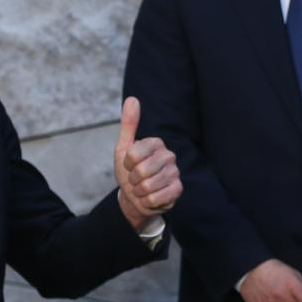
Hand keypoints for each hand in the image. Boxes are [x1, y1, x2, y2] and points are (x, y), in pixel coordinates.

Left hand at [114, 96, 182, 230]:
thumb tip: (132, 99)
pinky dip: (147, 201)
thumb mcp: (123, 148)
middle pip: (141, 171)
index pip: (134, 154)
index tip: (129, 165)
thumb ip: (128, 124)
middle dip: (132, 180)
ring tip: (142, 189)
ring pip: (147, 186)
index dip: (126, 164)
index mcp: (156, 143)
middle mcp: (169, 155)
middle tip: (136, 179)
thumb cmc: (129, 171)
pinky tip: (150, 197)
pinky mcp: (178, 189)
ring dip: (139, 192)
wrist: (135, 197)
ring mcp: (175, 172)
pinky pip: (155, 198)